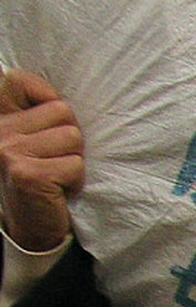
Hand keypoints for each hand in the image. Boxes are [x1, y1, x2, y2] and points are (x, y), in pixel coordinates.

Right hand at [0, 70, 84, 251]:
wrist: (32, 225)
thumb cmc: (42, 178)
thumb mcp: (34, 139)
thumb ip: (40, 114)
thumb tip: (61, 97)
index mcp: (0, 119)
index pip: (19, 81)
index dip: (47, 95)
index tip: (52, 122)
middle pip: (62, 111)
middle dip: (71, 137)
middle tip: (56, 159)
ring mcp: (10, 152)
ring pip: (73, 137)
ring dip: (75, 160)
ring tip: (57, 175)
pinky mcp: (28, 174)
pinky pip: (75, 165)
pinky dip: (76, 180)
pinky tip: (58, 189)